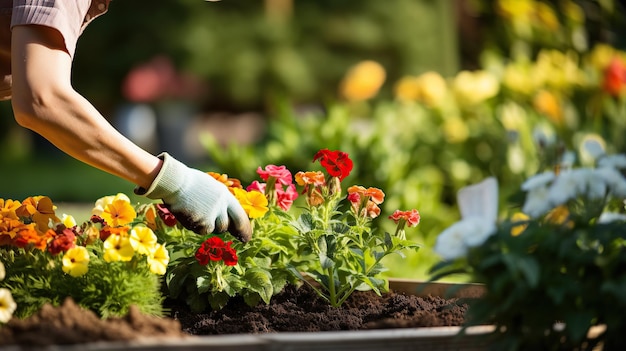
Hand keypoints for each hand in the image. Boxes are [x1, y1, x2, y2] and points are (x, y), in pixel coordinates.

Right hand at [135, 153, 251, 241]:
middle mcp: (220, 207)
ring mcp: (210, 215)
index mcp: (225, 196)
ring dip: (208, 225)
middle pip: (226, 226)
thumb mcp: (213, 187)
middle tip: (232, 238)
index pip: (240, 216)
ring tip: (198, 212)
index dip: (245, 229)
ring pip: (213, 229)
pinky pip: (200, 230)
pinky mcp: (199, 222)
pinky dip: (196, 226)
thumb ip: (221, 201)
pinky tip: (189, 214)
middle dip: (228, 230)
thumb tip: (227, 215)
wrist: (174, 182)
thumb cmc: (191, 183)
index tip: (245, 238)